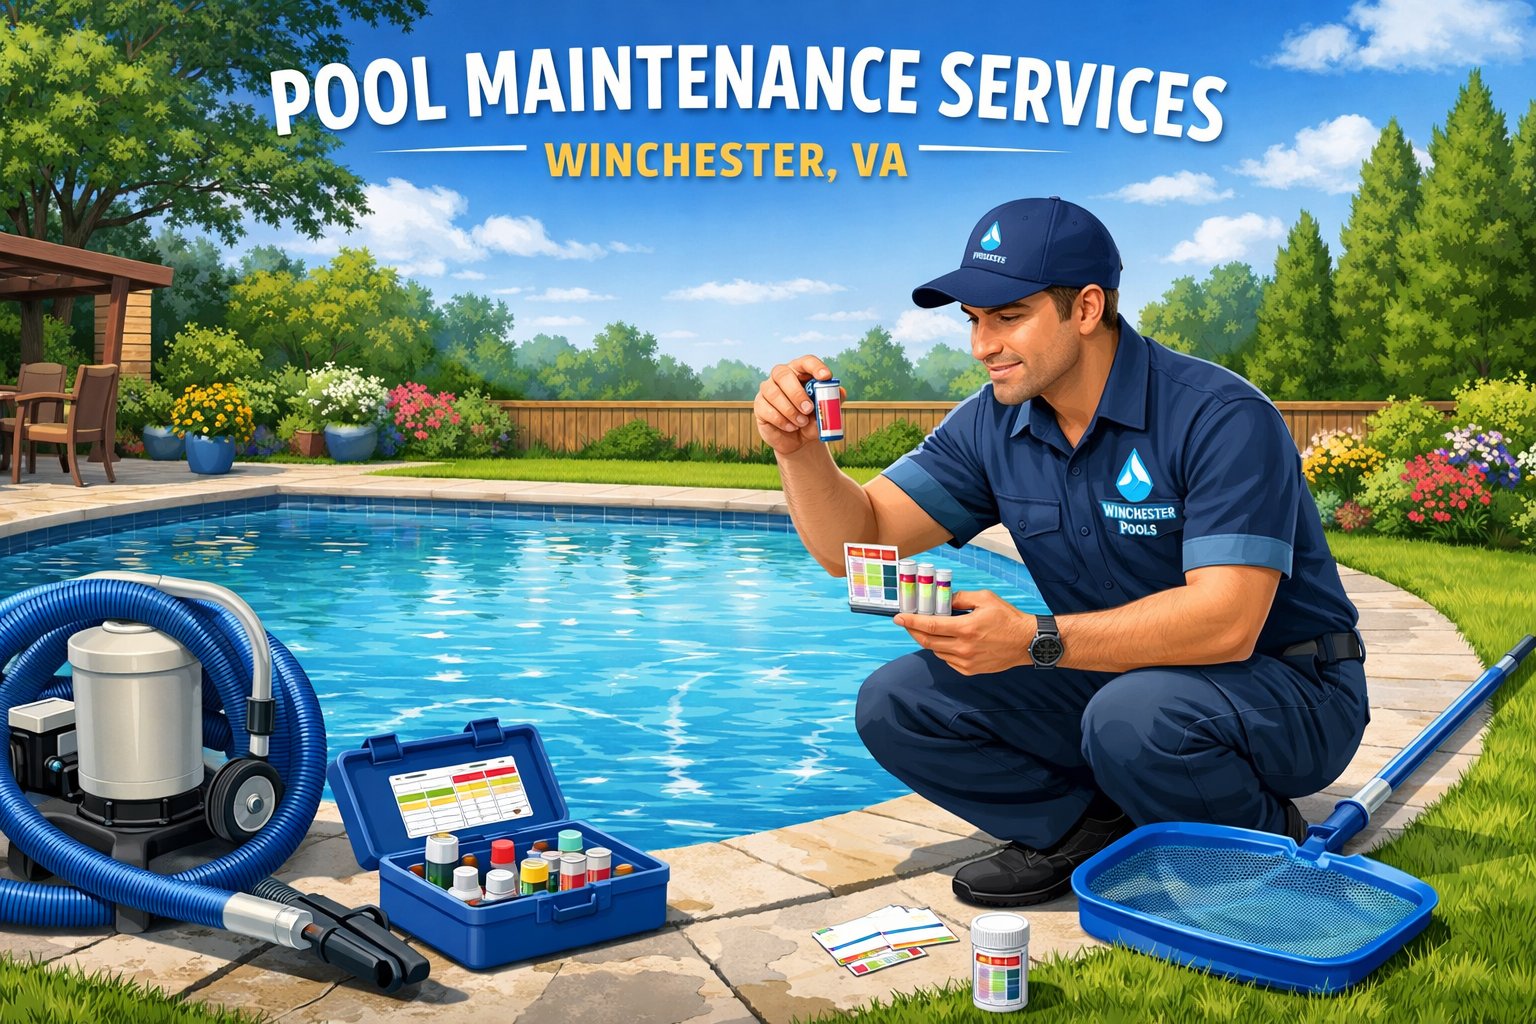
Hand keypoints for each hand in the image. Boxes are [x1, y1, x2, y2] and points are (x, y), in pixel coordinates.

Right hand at [754, 356, 841, 454]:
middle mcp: (781, 376)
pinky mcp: (760, 405)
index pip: (806, 361)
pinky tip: (791, 427)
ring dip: (790, 410)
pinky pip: (766, 409)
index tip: (826, 377)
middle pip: (783, 374)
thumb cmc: (812, 420)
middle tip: (809, 409)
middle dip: (797, 393)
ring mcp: (768, 390)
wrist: (799, 440)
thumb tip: (839, 392)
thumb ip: (833, 401)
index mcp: (800, 372)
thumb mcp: (826, 412)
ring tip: (802, 423)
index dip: (815, 367)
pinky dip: (781, 420)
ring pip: (773, 392)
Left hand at [894, 590, 1036, 674]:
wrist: (1027, 642)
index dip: (911, 622)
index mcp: (966, 628)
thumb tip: (944, 599)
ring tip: (931, 629)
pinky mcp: (970, 670)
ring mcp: (966, 662)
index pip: (930, 626)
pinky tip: (948, 641)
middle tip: (907, 623)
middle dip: (914, 631)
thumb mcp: (985, 599)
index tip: (898, 618)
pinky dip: (943, 650)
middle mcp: (963, 648)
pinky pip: (948, 660)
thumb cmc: (1008, 618)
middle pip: (928, 641)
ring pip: (937, 651)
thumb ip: (960, 598)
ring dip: (929, 640)